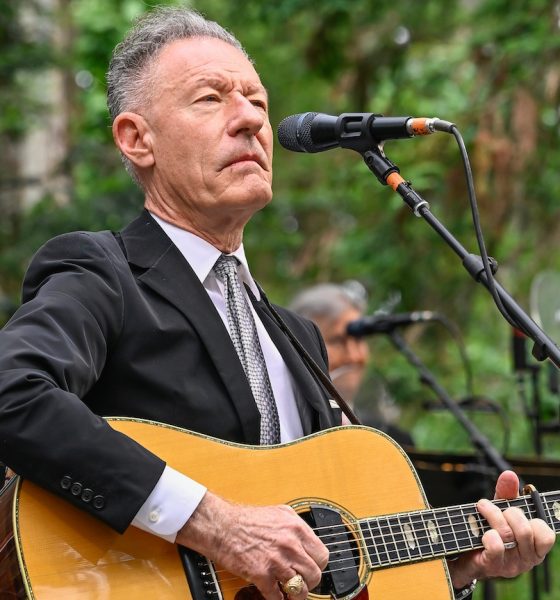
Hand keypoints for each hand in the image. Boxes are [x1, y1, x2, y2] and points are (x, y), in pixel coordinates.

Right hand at [176, 491, 328, 599]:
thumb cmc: (246, 519)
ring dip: (295, 594)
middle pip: (315, 574)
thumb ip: (296, 528)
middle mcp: (290, 544)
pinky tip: (274, 594)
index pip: (322, 555)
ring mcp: (277, 560)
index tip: (312, 568)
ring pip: (300, 589)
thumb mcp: (279, 513)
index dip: (317, 565)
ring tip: (289, 592)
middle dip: (308, 581)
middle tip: (301, 581)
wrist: (222, 525)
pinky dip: (277, 599)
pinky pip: (278, 597)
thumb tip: (307, 543)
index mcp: (296, 528)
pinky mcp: (261, 574)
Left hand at [448, 470, 555, 588]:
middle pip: (525, 530)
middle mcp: (525, 558)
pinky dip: (488, 534)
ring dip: (492, 514)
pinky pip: (495, 546)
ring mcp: (509, 564)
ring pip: (508, 534)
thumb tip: (509, 474)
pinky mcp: (492, 565)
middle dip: (509, 512)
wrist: (465, 554)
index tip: (517, 509)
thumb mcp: (501, 511)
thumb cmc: (490, 530)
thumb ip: (507, 493)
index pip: (546, 535)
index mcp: (534, 547)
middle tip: (496, 508)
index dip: (534, 519)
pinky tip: (482, 531)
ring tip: (483, 507)